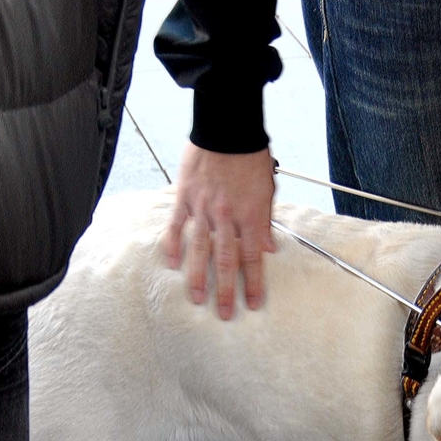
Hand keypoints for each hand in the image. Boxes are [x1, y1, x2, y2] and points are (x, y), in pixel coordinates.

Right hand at [163, 145, 276, 318]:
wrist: (227, 126)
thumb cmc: (250, 155)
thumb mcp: (267, 189)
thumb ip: (266, 221)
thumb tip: (268, 249)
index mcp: (250, 215)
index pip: (253, 257)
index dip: (253, 283)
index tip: (253, 304)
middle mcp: (227, 216)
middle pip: (226, 260)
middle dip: (226, 290)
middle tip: (225, 314)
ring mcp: (203, 207)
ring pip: (200, 248)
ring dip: (198, 276)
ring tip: (196, 298)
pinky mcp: (185, 196)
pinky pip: (177, 225)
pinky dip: (174, 244)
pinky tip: (173, 262)